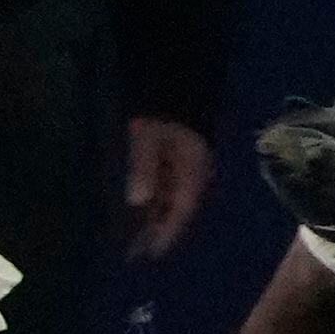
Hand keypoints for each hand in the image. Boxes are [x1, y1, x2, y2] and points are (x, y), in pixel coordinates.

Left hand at [122, 118, 214, 260]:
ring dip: (157, 217)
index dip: (166, 233)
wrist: (176, 79)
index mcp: (193, 170)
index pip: (182, 211)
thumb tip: (138, 201)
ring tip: (137, 236)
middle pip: (179, 209)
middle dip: (160, 230)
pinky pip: (170, 187)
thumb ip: (144, 168)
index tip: (151, 254)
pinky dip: (157, 201)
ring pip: (174, 200)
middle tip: (139, 252)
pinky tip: (143, 210)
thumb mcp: (147, 136)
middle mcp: (196, 172)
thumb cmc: (161, 107)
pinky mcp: (180, 158)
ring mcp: (190, 165)